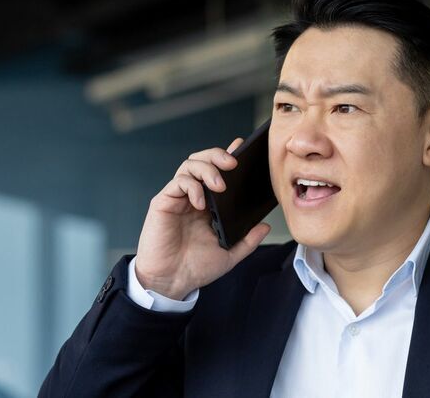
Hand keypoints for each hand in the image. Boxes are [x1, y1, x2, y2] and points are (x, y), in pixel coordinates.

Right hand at [134, 138, 270, 299]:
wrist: (171, 282)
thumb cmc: (195, 268)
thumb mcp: (229, 255)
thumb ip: (247, 241)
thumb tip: (265, 226)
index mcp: (209, 204)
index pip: (218, 171)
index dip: (228, 156)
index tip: (242, 147)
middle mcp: (193, 196)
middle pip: (202, 160)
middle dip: (218, 155)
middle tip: (233, 163)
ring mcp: (178, 198)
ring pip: (189, 165)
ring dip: (207, 169)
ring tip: (220, 185)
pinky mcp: (163, 203)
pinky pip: (177, 183)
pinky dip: (192, 187)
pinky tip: (201, 202)